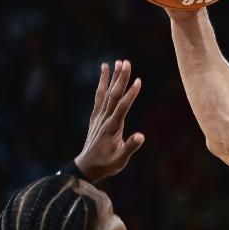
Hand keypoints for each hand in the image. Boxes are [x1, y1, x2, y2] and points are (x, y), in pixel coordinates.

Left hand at [74, 60, 144, 181]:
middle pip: (113, 95)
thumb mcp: (120, 159)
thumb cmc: (106, 164)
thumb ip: (130, 147)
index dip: (131, 94)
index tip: (138, 81)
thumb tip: (141, 136)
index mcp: (112, 127)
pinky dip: (102, 84)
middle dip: (121, 78)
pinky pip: (99, 97)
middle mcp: (104, 119)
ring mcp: (99, 117)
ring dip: (112, 77)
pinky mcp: (96, 117)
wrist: (87, 167)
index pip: (122, 107)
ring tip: (116, 62)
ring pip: (106, 93)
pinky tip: (104, 73)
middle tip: (126, 62)